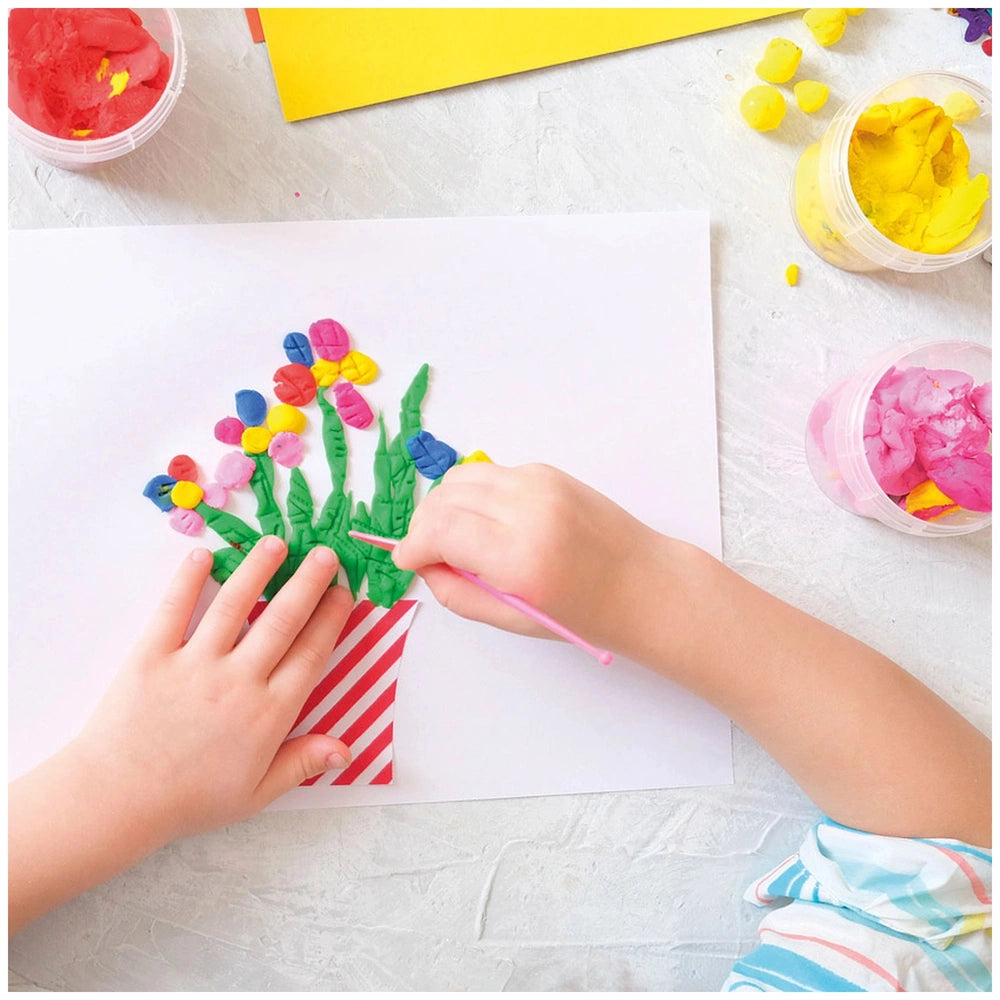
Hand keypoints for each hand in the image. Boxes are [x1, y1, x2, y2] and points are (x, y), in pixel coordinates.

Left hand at [73, 536, 354, 841]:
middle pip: (283, 619)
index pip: (311, 654)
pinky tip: (203, 556)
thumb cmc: (190, 800)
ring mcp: (195, 664)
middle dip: (308, 583)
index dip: (331, 620)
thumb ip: (302, 763)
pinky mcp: (153, 656)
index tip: (344, 594)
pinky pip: (175, 609)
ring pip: (234, 605)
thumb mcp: (256, 793)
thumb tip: (346, 749)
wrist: (117, 801)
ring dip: (258, 570)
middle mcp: (238, 681)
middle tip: (325, 555)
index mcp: (269, 713)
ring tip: (276, 543)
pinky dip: (189, 580)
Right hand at [392, 462, 686, 656]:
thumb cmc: (585, 613)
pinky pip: (489, 474)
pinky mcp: (547, 471)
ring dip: (445, 507)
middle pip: (444, 499)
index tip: (406, 561)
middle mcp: (529, 509)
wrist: (645, 583)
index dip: (412, 545)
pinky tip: (487, 523)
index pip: (439, 530)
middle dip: (424, 527)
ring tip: (454, 539)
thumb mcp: (512, 618)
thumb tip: (422, 564)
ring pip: (461, 478)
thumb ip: (457, 592)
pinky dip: (474, 495)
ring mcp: (540, 483)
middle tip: (428, 555)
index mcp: (521, 556)